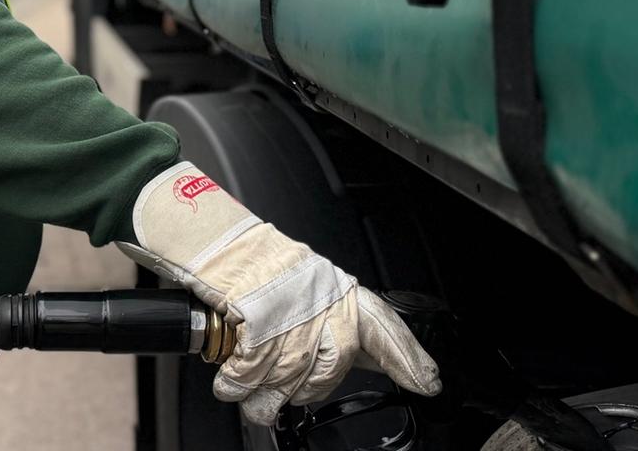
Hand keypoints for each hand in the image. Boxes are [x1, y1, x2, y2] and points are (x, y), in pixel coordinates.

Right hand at [117, 162, 441, 425]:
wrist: (211, 238)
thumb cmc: (251, 261)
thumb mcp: (304, 284)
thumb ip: (331, 318)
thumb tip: (359, 356)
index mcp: (335, 288)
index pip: (382, 324)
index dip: (406, 356)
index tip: (426, 383)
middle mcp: (317, 297)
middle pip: (331, 365)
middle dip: (309, 388)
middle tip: (290, 392)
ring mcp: (286, 308)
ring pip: (288, 375)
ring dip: (267, 396)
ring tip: (257, 401)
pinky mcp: (253, 317)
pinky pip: (250, 369)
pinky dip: (238, 384)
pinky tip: (234, 383)